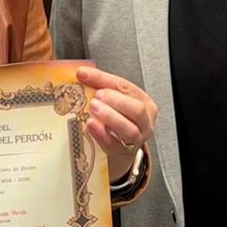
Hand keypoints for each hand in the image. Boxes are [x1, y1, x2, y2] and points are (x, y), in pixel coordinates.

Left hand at [77, 66, 157, 181]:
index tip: (83, 73)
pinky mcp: (123, 153)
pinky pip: (114, 145)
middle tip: (96, 95)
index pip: (126, 87)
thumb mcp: (115, 102)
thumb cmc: (118, 120)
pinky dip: (101, 134)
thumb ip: (101, 87)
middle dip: (115, 100)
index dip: (103, 79)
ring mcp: (136, 140)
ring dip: (110, 116)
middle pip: (136, 109)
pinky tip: (90, 125)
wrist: (120, 150)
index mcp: (144, 103)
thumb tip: (81, 73)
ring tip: (93, 108)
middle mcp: (145, 121)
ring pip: (129, 129)